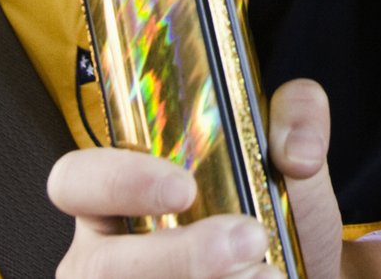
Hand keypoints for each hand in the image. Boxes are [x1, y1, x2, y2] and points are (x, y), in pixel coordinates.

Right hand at [52, 79, 347, 278]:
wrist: (303, 270)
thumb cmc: (275, 214)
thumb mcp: (289, 155)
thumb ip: (297, 118)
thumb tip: (295, 148)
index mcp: (121, 194)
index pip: (76, 179)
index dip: (117, 182)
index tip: (184, 188)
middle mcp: (107, 253)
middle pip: (100, 265)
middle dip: (177, 257)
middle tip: (249, 239)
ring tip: (268, 273)